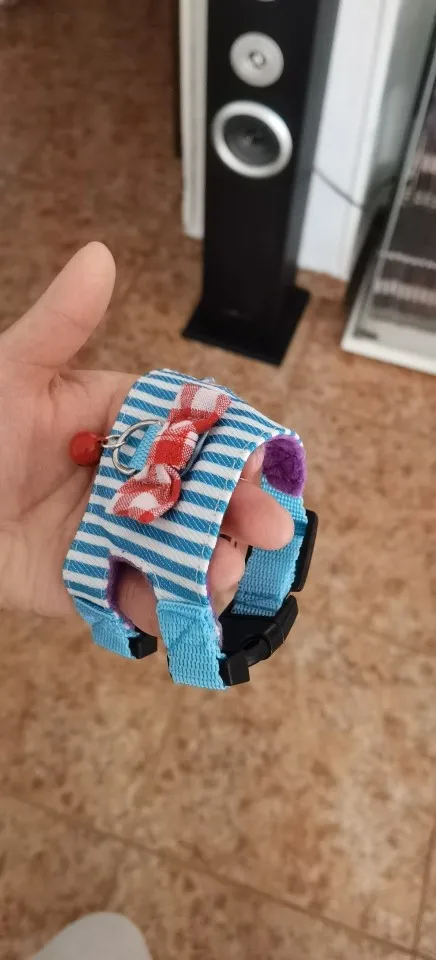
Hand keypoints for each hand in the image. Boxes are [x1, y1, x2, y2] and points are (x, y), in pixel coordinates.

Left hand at [0, 243, 292, 634]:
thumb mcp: (14, 373)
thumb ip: (62, 323)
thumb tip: (99, 257)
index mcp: (125, 424)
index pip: (195, 431)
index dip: (233, 444)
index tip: (262, 456)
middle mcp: (130, 480)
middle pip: (201, 495)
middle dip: (240, 511)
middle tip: (270, 525)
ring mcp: (116, 535)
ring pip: (181, 551)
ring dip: (213, 564)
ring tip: (225, 573)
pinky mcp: (93, 583)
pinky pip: (137, 598)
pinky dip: (165, 607)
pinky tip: (184, 609)